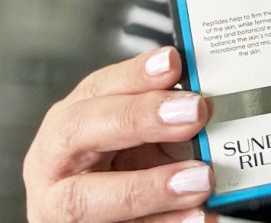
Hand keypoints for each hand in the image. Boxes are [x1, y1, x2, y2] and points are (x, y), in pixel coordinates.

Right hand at [23, 47, 214, 222]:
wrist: (107, 214)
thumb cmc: (121, 170)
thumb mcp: (141, 137)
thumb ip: (165, 116)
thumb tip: (214, 98)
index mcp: (71, 122)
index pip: (97, 89)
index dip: (134, 76)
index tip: (173, 63)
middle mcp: (56, 161)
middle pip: (77, 131)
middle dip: (137, 118)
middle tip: (192, 113)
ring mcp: (62, 206)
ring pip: (86, 198)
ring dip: (149, 187)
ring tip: (200, 179)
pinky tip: (199, 215)